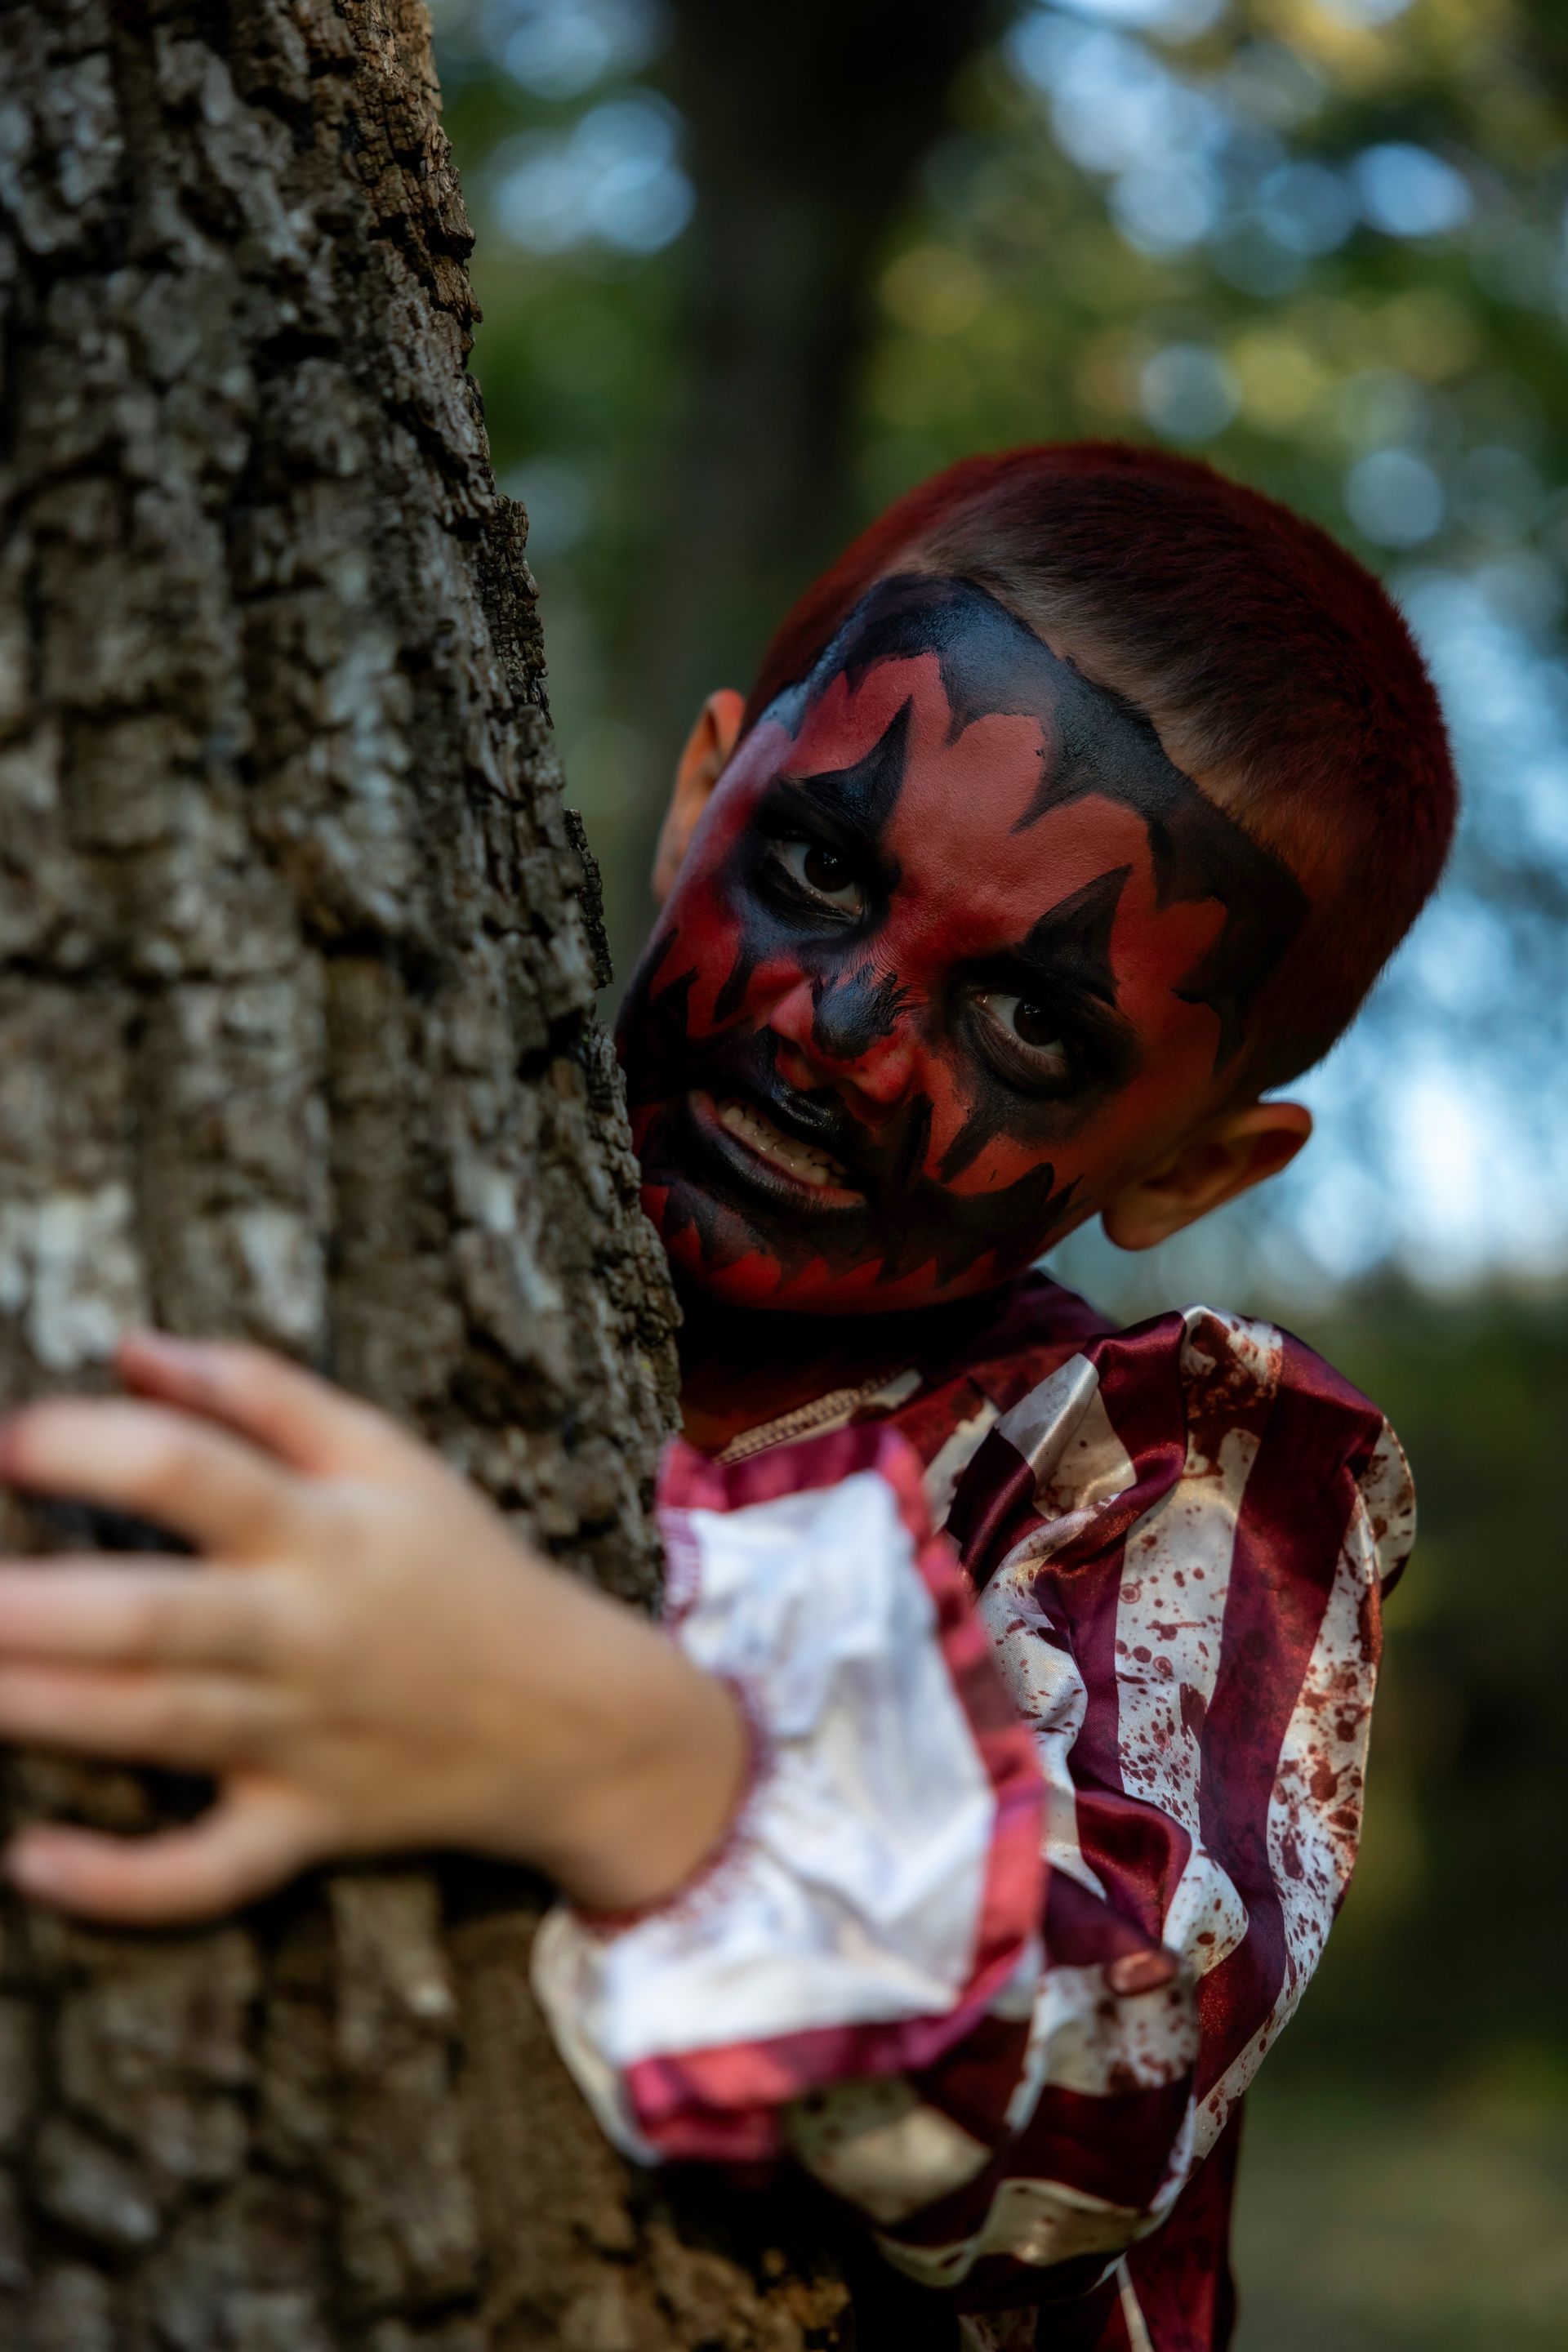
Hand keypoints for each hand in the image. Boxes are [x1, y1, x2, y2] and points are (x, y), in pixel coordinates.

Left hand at [0, 1335, 746, 1924]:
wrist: (576, 1718)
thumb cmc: (464, 1569)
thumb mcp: (389, 1458)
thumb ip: (259, 1391)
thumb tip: (129, 1347)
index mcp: (323, 1529)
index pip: (193, 1471)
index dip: (90, 1446)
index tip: (7, 1440)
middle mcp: (304, 1633)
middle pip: (155, 1616)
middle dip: (38, 1607)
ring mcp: (301, 1739)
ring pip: (156, 1729)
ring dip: (42, 1711)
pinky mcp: (305, 1828)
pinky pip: (212, 1871)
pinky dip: (127, 1883)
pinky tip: (30, 1862)